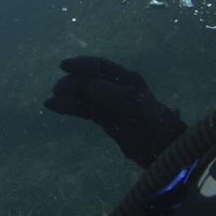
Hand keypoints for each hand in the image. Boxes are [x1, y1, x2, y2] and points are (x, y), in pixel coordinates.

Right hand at [45, 55, 184, 165]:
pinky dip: (69, 107)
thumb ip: (114, 94)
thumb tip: (90, 85)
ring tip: (53, 98)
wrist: (162, 150)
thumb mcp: (135, 107)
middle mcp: (116, 88)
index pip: (101, 67)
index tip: (64, 66)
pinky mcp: (104, 117)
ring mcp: (109, 103)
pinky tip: (54, 106)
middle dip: (72, 82)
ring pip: (83, 95)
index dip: (82, 64)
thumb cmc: (153, 126)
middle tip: (57, 90)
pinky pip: (83, 109)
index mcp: (127, 80)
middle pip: (89, 80)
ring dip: (68, 95)